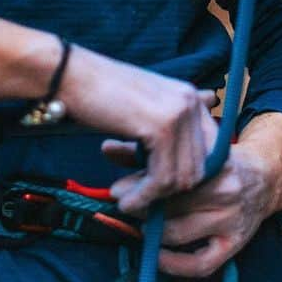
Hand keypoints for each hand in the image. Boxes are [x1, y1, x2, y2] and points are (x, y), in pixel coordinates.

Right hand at [59, 47, 217, 213]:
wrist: (72, 77)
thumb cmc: (101, 94)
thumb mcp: (145, 105)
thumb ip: (172, 118)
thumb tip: (210, 105)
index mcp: (189, 97)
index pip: (209, 152)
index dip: (187, 177)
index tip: (162, 192)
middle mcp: (190, 103)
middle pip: (198, 168)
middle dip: (171, 192)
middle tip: (141, 201)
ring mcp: (179, 114)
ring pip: (181, 178)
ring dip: (154, 198)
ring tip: (128, 204)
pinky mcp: (161, 128)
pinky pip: (162, 178)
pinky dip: (144, 197)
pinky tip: (126, 201)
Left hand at [102, 139, 276, 277]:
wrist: (264, 177)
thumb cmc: (217, 161)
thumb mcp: (190, 148)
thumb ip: (148, 149)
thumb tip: (105, 149)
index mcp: (215, 163)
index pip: (171, 177)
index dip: (140, 185)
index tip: (119, 190)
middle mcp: (226, 193)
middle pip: (172, 206)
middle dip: (143, 208)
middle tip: (125, 208)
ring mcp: (231, 221)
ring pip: (180, 233)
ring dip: (155, 233)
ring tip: (141, 226)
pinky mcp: (234, 245)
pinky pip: (201, 264)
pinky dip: (175, 265)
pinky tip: (158, 256)